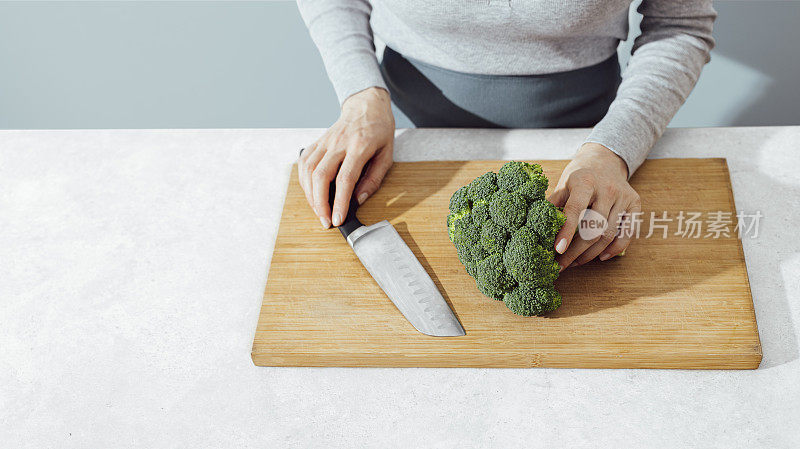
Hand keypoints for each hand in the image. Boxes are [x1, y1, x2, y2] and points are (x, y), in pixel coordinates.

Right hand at [298, 87, 394, 228]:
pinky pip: (304, 163)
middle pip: (321, 176)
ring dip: (310, 195)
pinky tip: (311, 192)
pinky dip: (304, 181)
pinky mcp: (317, 142)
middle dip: (320, 203)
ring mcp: (325, 141)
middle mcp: (338, 143)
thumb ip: (374, 179)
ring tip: (318, 210)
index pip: (345, 179)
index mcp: (359, 146)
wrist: (366, 105)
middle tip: (325, 220)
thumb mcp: (387, 155)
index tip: (337, 219)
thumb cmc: (379, 131)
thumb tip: (358, 200)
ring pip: (308, 170)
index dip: (339, 202)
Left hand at [548, 142, 640, 269]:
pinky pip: (627, 233)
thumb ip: (552, 205)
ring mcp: (623, 196)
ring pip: (608, 234)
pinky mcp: (635, 204)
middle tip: (561, 265)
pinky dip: (614, 249)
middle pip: (593, 228)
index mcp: (585, 182)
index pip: (575, 210)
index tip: (557, 250)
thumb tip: (536, 229)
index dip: (566, 232)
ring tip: (574, 262)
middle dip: (575, 251)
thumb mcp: (562, 184)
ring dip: (591, 254)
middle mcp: (607, 189)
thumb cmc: (579, 176)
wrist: (605, 160)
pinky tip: (600, 257)